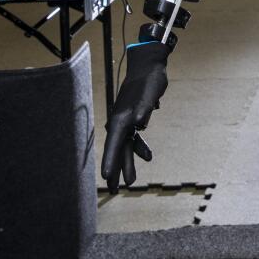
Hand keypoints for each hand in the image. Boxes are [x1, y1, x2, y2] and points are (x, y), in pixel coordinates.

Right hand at [102, 40, 168, 191]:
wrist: (150, 67)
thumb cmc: (150, 80)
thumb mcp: (151, 94)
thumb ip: (145, 109)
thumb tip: (139, 124)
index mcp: (122, 118)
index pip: (114, 143)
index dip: (111, 161)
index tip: (107, 177)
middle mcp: (120, 121)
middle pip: (117, 150)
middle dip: (116, 170)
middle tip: (113, 191)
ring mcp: (125, 121)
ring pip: (124, 147)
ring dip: (127, 163)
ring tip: (130, 182)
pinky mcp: (132, 119)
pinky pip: (132, 138)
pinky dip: (138, 148)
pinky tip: (147, 156)